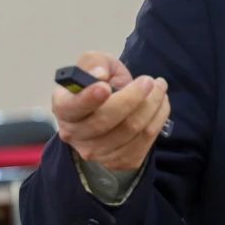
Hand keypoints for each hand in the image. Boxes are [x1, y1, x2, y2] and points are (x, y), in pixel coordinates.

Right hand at [51, 51, 171, 171]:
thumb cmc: (100, 82)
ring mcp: (97, 152)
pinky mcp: (120, 161)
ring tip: (159, 87)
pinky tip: (160, 104)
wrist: (110, 109)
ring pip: (130, 131)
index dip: (88, 98)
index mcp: (64, 107)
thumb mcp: (94, 63)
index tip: (105, 86)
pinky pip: (145, 141)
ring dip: (152, 106)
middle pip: (106, 121)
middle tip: (149, 81)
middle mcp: (75, 134)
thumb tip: (99, 74)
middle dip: (133, 98)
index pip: (73, 107)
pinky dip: (158, 119)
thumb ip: (93, 62)